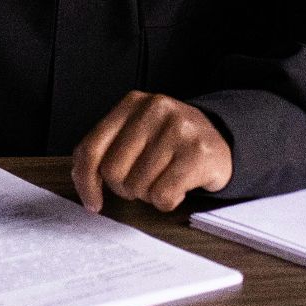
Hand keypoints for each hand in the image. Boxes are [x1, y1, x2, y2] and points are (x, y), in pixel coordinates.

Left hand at [71, 91, 232, 212]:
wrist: (223, 138)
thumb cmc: (171, 142)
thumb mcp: (137, 132)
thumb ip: (108, 148)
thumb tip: (82, 180)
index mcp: (132, 103)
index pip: (91, 149)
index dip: (85, 182)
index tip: (92, 202)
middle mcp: (154, 109)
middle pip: (113, 173)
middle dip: (126, 187)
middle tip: (145, 181)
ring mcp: (178, 129)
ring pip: (139, 187)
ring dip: (149, 195)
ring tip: (165, 178)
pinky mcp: (198, 153)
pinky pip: (163, 196)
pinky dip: (168, 202)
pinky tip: (179, 187)